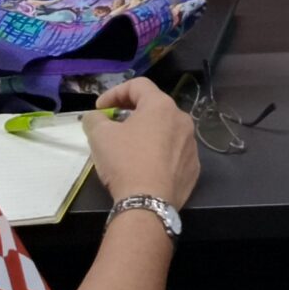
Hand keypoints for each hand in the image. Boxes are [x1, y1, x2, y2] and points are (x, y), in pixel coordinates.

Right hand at [84, 78, 201, 209]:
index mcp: (161, 106)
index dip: (115, 92)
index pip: (138, 85)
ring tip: (129, 147)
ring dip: (147, 133)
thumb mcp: (100, 136)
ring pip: (166, 131)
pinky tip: (146, 167)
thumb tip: (95, 117)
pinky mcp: (193, 167)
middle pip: (154, 107)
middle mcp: (182, 120)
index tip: (100, 109)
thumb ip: (95, 119)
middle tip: (113, 125)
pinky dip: (160, 154)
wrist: (148, 203)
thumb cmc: (125, 162)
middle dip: (131, 113)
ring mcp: (191, 144)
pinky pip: (174, 153)